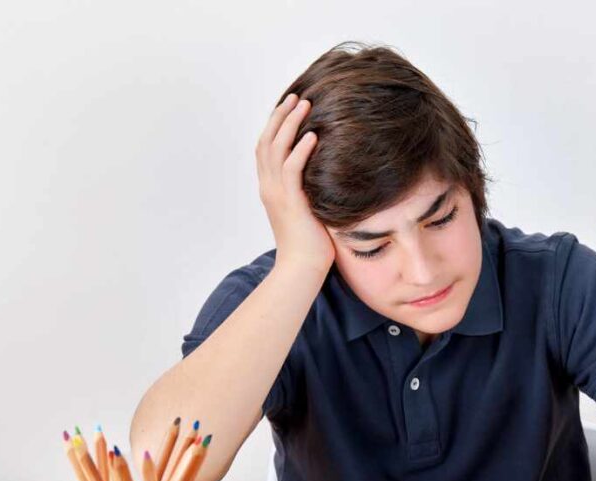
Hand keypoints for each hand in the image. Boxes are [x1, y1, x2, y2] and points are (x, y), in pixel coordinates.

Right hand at [256, 93, 334, 274]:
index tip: (289, 107)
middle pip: (267, 141)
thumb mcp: (309, 210)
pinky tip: (313, 135)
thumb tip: (329, 177)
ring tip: (305, 105)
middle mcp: (269, 187)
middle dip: (280, 116)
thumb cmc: (310, 245)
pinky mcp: (291, 203)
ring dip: (290, 124)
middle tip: (295, 96)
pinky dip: (300, 150)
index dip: (275, 125)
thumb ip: (311, 191)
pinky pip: (292, 170)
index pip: (266, 149)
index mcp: (270, 188)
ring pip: (276, 149)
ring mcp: (277, 194)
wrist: (301, 269)